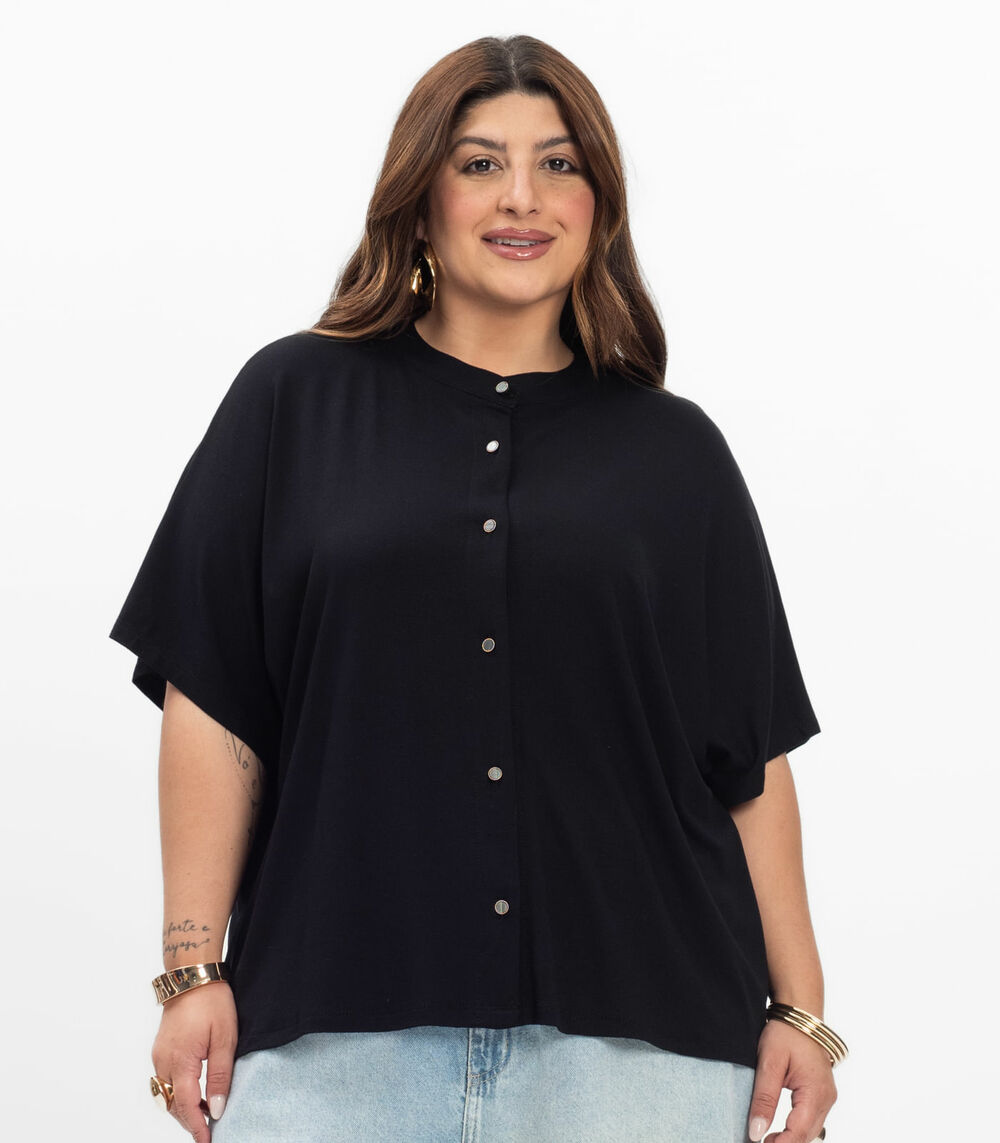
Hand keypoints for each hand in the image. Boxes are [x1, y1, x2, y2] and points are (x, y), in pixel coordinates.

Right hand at [151, 981, 237, 1142]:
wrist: (192, 975)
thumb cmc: (212, 1002)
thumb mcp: (225, 1039)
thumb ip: (220, 1076)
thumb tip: (216, 1109)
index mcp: (181, 1062)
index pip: (187, 1107)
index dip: (197, 1128)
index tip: (206, 1142)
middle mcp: (164, 1062)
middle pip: (173, 1105)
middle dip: (190, 1122)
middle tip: (208, 1132)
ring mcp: (159, 1055)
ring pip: (167, 1095)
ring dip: (184, 1107)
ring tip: (206, 1114)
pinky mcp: (160, 1049)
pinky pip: (166, 1080)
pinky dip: (179, 1092)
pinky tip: (196, 1092)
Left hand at [747, 1017, 836, 1142]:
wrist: (799, 1014)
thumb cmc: (785, 1033)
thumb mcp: (769, 1063)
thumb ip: (763, 1098)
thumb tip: (756, 1132)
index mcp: (815, 1092)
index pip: (799, 1131)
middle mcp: (826, 1099)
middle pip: (807, 1135)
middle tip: (758, 1142)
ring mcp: (827, 1097)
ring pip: (810, 1130)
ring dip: (791, 1138)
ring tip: (766, 1139)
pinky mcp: (822, 1094)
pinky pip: (811, 1120)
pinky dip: (796, 1129)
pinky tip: (779, 1131)